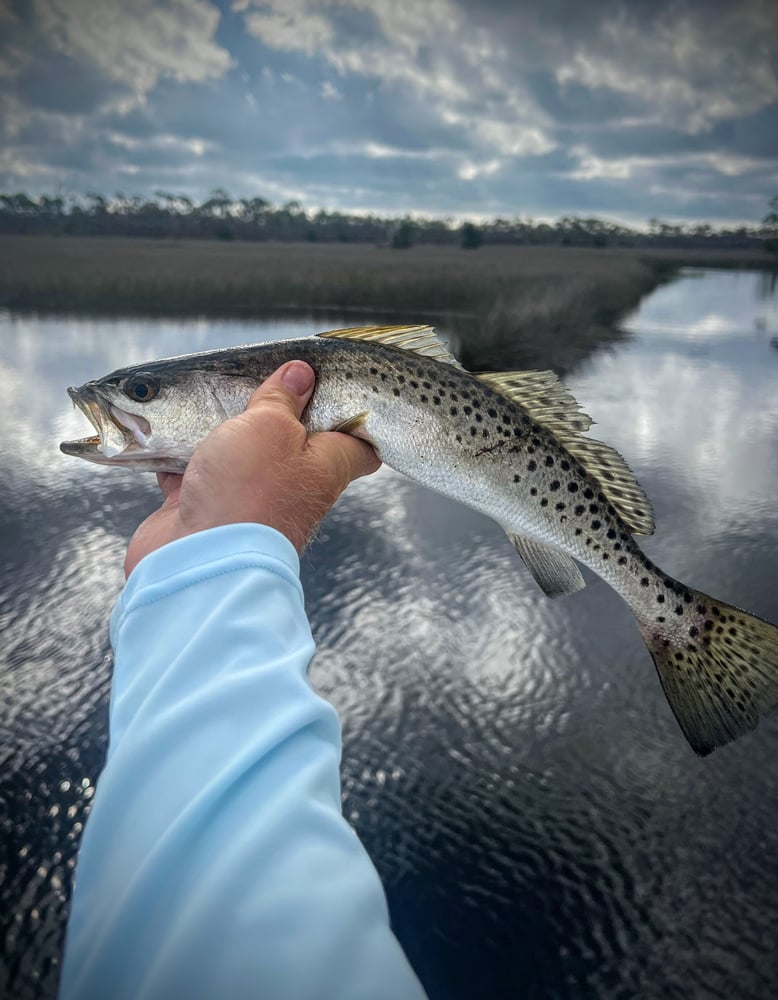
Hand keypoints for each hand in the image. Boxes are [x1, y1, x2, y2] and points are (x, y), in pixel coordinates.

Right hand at [124, 361, 380, 576]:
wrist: (200, 562)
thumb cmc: (250, 491)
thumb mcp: (271, 426)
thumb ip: (282, 398)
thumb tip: (301, 374)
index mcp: (325, 466)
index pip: (358, 446)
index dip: (354, 418)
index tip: (341, 393)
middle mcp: (292, 486)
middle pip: (293, 444)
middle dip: (277, 413)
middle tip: (263, 378)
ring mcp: (248, 500)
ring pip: (241, 457)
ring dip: (225, 431)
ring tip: (211, 395)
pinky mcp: (206, 510)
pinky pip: (196, 475)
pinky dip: (183, 456)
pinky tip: (170, 431)